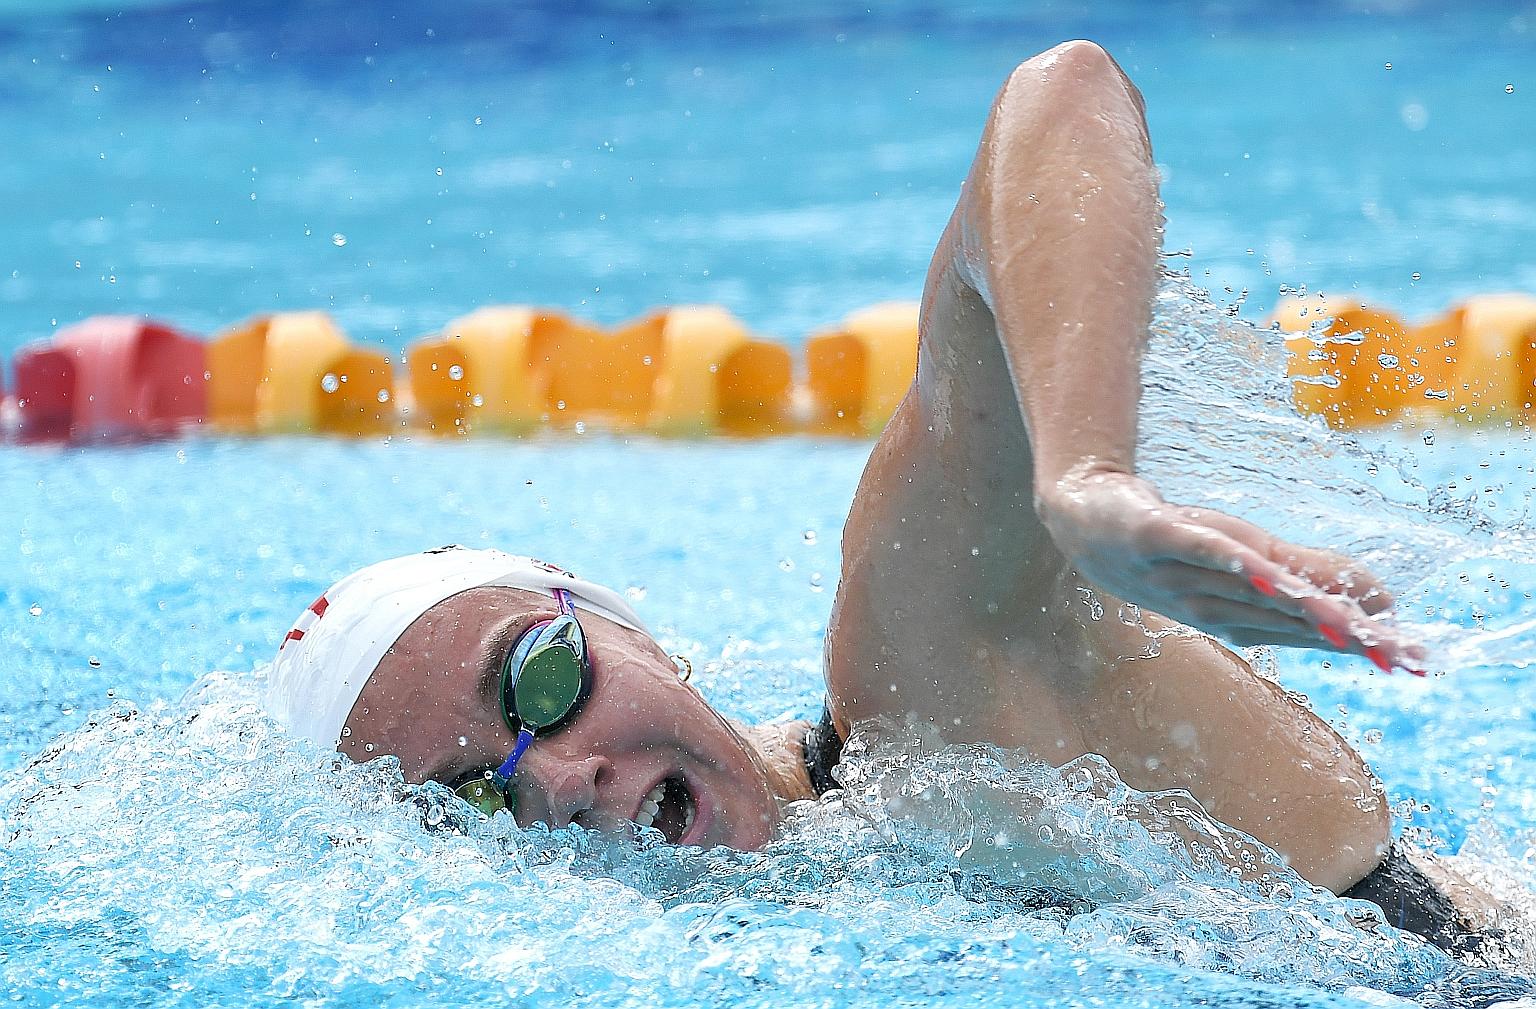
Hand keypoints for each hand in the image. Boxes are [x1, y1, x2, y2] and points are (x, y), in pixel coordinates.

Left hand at [1035, 465, 1425, 673]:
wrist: (1089, 526)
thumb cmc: (1174, 551)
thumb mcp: (1247, 560)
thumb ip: (1309, 576)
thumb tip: (1375, 599)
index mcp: (1246, 615)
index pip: (1316, 632)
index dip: (1364, 645)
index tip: (1414, 662)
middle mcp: (1220, 603)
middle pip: (1292, 619)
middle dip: (1346, 637)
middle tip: (1399, 654)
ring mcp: (1188, 573)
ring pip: (1254, 590)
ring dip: (1303, 606)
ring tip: (1352, 623)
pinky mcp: (1159, 535)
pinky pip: (1199, 548)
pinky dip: (1230, 558)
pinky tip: (1264, 566)